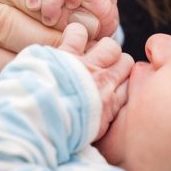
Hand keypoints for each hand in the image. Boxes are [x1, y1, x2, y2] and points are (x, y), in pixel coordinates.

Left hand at [56, 24, 132, 139]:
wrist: (39, 125)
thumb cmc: (61, 135)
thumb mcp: (88, 138)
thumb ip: (100, 124)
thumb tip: (103, 121)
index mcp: (110, 105)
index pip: (131, 86)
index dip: (124, 84)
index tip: (115, 87)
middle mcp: (104, 82)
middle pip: (126, 63)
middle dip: (117, 64)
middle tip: (103, 69)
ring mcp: (86, 65)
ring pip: (111, 46)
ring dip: (102, 48)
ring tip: (90, 53)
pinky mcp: (66, 53)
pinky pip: (79, 32)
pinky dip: (76, 33)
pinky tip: (71, 40)